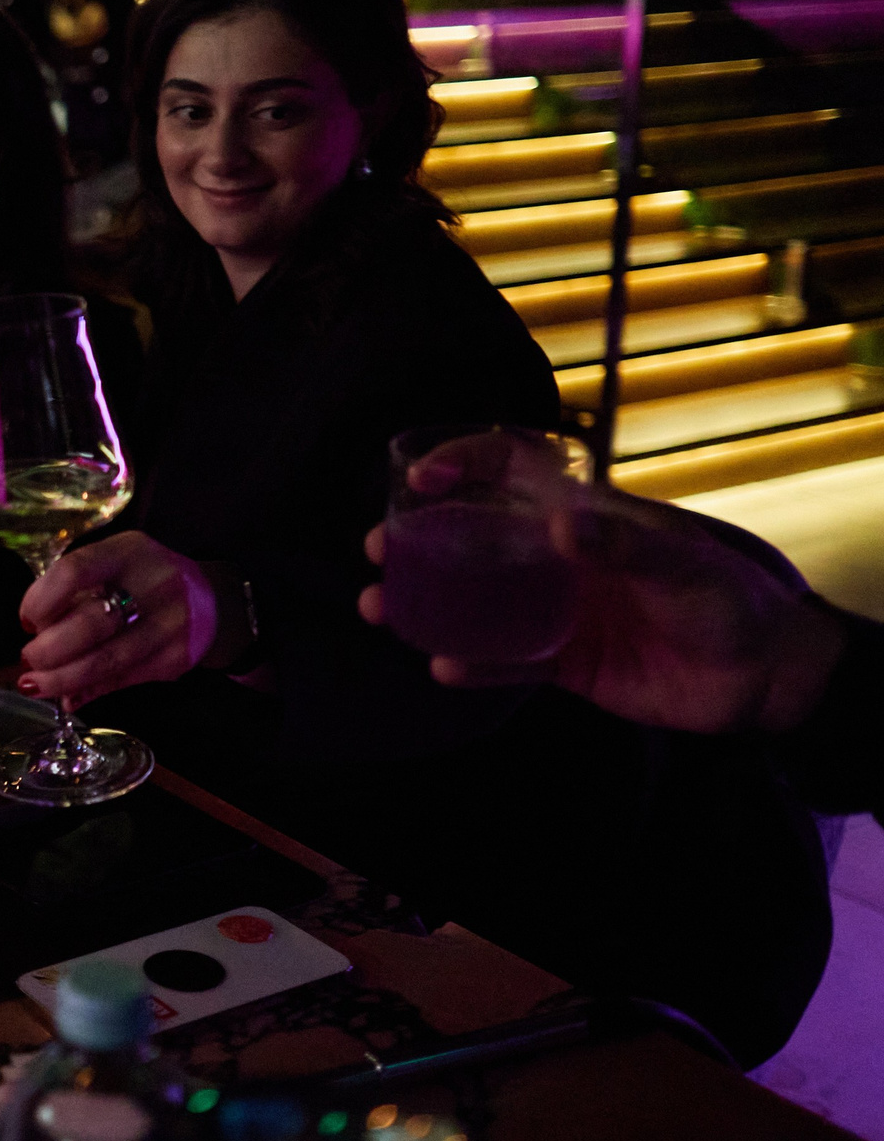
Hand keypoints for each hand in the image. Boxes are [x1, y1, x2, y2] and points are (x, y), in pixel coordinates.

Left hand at [17, 531, 220, 705]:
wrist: (213, 600)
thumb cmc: (142, 578)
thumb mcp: (114, 564)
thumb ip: (75, 588)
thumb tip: (33, 631)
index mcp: (128, 552)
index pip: (75, 571)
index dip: (41, 600)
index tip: (27, 620)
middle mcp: (154, 585)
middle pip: (90, 624)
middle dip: (49, 649)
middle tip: (29, 659)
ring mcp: (170, 624)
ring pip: (106, 661)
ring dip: (62, 679)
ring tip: (35, 684)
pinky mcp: (177, 659)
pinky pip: (124, 680)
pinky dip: (90, 691)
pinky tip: (69, 696)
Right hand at [359, 435, 841, 735]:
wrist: (764, 678)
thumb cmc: (731, 601)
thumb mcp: (684, 566)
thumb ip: (624, 545)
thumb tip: (558, 524)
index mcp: (584, 517)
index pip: (513, 471)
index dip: (464, 463)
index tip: (420, 478)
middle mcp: (558, 558)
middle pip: (473, 537)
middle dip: (418, 539)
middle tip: (377, 549)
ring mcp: (556, 610)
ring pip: (475, 600)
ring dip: (426, 603)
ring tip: (380, 609)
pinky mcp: (563, 663)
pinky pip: (504, 661)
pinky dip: (472, 664)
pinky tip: (442, 667)